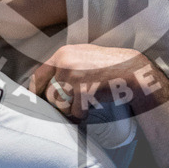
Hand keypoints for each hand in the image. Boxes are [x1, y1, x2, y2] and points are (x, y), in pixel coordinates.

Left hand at [29, 44, 165, 120]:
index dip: (36, 91)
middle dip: (60, 105)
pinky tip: (95, 103)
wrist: (132, 71)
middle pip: (49, 94)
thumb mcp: (83, 57)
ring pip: (61, 105)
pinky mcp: (81, 90)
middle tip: (74, 105)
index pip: (39, 75)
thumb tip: (46, 83)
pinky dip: (84, 113)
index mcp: (62, 54)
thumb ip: (65, 66)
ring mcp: (72, 76)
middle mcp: (64, 62)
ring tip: (89, 100)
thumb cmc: (109, 67)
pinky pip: (75, 112)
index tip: (35, 101)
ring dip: (74, 109)